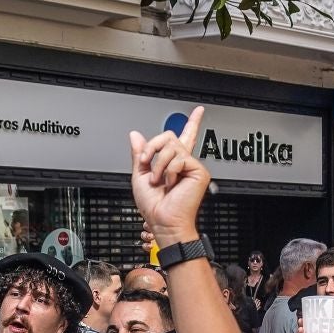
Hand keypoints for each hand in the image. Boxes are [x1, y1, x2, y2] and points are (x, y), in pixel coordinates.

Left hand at [128, 108, 215, 242]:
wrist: (163, 221)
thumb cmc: (154, 206)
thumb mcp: (139, 176)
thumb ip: (139, 154)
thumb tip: (135, 136)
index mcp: (173, 163)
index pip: (184, 137)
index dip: (192, 122)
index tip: (198, 111)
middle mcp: (184, 163)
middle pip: (170, 136)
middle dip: (153, 147)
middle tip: (146, 162)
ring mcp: (191, 166)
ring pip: (171, 146)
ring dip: (157, 164)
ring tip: (158, 181)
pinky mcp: (198, 171)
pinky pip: (178, 158)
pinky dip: (167, 171)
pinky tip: (170, 184)